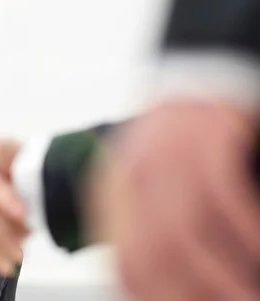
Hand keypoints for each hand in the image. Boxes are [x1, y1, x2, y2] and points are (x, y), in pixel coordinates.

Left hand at [97, 99, 259, 300]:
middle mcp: (131, 179)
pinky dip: (246, 229)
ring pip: (185, 230)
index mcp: (114, 200)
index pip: (130, 267)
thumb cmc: (177, 153)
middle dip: (198, 295)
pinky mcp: (201, 134)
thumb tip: (181, 287)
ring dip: (226, 275)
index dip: (158, 299)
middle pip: (153, 255)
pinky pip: (222, 194)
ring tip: (252, 296)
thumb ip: (154, 239)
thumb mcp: (153, 193)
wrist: (190, 81)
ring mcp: (163, 155)